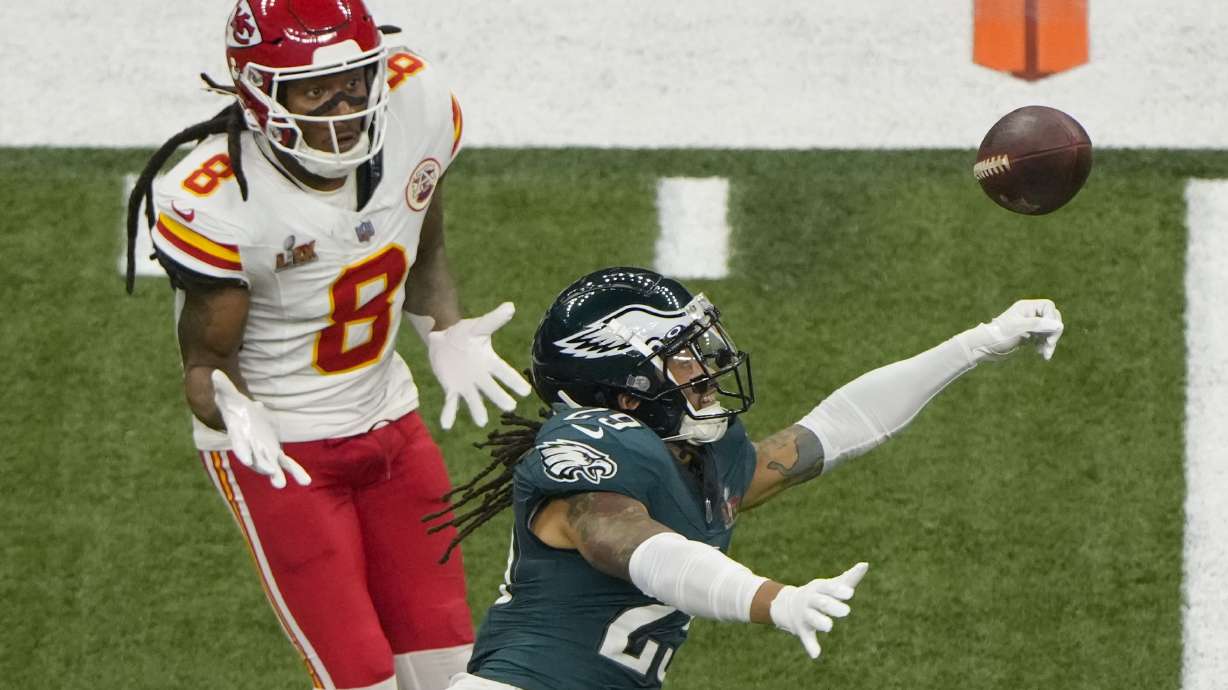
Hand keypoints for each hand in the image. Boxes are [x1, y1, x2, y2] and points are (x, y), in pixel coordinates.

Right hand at [211, 370, 310, 488]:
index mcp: (239, 436)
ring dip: (278, 474)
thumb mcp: (229, 395)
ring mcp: (264, 452)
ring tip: (284, 484)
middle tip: (274, 476)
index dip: (244, 451)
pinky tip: (305, 481)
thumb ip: (223, 387)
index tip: (247, 460)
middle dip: (265, 467)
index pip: (240, 445)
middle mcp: (251, 448)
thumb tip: (214, 373)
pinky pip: (287, 464)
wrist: (241, 417)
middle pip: (258, 459)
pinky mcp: (275, 453)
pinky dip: (296, 472)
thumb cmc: (233, 406)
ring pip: (273, 465)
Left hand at [416, 302, 532, 428]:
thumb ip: (493, 319)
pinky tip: (446, 426)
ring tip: (481, 423)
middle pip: (492, 389)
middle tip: (510, 408)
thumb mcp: (478, 326)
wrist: (444, 340)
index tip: (525, 392)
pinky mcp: (452, 389)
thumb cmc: (465, 332)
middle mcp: (481, 377)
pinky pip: (451, 403)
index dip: (514, 382)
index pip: (504, 372)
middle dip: (500, 397)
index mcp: (489, 362)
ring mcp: (467, 385)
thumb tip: (510, 306)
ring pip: (474, 400)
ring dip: (477, 410)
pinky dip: (449, 414)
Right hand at [769, 561, 868, 658]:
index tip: (850, 594)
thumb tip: (866, 564)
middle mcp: (810, 600)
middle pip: (821, 602)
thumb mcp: (831, 585)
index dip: (838, 590)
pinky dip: (810, 646)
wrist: (789, 605)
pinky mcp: (803, 630)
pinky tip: (816, 654)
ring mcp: (805, 615)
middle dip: (832, 606)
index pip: (829, 587)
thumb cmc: (819, 594)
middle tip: (846, 611)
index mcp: (819, 588)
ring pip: (812, 618)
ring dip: (820, 621)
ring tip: (829, 626)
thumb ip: (849, 577)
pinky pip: (806, 638)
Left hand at [955, 299, 1063, 362]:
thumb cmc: (999, 335)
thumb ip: (1039, 325)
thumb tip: (1059, 324)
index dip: (1053, 320)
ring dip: (1049, 341)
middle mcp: (1029, 314)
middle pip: (1051, 319)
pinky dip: (1044, 345)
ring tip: (1046, 354)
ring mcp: (1029, 324)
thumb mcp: (1019, 328)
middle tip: (1050, 346)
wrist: (984, 347)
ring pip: (1048, 330)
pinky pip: (1042, 338)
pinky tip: (1040, 353)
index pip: (1049, 307)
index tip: (1050, 335)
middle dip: (1053, 333)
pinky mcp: (1028, 335)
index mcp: (1026, 307)